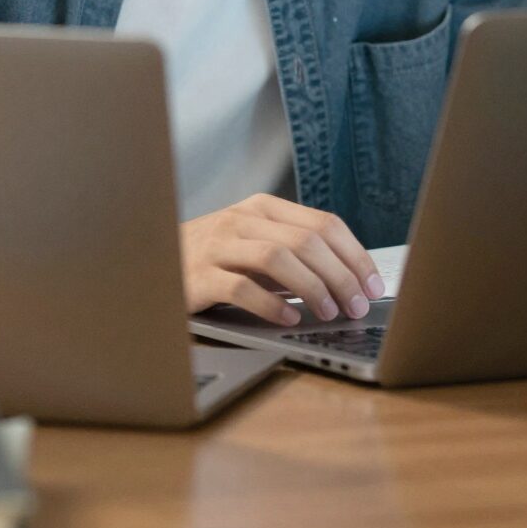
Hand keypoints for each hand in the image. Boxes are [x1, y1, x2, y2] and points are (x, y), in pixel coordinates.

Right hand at [180, 194, 383, 325]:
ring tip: (330, 312)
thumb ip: (292, 251)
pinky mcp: (199, 275)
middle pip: (306, 241)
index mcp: (263, 208)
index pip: (323, 223)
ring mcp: (219, 245)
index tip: (374, 285)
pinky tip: (289, 320)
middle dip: (341, 276)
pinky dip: (271, 305)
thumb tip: (347, 279)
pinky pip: (241, 288)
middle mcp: (243, 220)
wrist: (152, 262)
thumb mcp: (253, 243)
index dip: (355, 255)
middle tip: (357, 306)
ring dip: (312, 287)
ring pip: (278, 258)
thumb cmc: (212, 258)